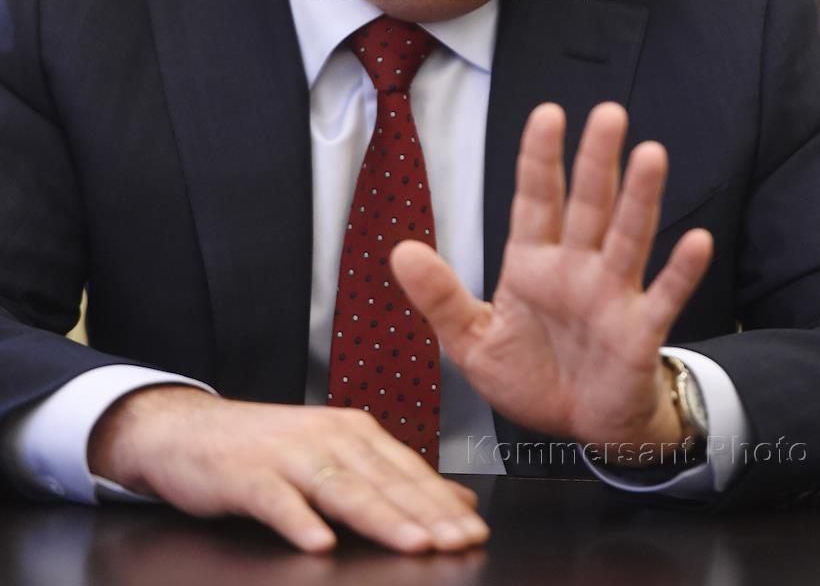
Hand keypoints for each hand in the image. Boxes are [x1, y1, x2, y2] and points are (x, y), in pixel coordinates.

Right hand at [87, 386, 487, 553]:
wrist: (189, 431)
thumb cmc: (267, 449)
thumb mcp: (333, 454)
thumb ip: (388, 477)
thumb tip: (452, 501)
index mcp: (353, 432)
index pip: (408, 472)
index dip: (443, 504)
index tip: (475, 531)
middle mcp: (328, 438)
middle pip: (385, 481)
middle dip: (427, 515)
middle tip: (461, 543)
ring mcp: (289, 456)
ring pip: (343, 489)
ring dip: (380, 517)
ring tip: (413, 543)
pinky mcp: (249, 476)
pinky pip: (278, 501)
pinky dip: (300, 521)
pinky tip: (318, 543)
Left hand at [391, 102, 712, 454]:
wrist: (579, 426)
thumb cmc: (531, 376)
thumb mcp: (471, 341)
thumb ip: (440, 297)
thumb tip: (400, 252)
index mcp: (533, 262)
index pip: (536, 199)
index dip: (540, 159)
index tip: (548, 114)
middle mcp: (576, 267)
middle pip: (589, 204)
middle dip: (596, 160)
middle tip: (608, 114)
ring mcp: (612, 295)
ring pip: (627, 236)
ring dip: (640, 198)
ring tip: (650, 155)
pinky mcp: (640, 331)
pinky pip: (664, 296)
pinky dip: (681, 271)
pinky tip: (696, 241)